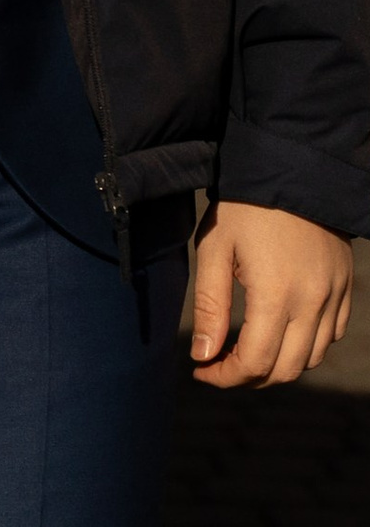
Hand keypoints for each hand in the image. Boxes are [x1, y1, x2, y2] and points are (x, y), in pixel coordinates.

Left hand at [189, 200, 354, 385]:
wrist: (292, 170)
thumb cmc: (243, 207)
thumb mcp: (215, 248)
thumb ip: (210, 306)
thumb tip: (203, 355)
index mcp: (276, 295)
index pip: (255, 362)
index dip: (226, 376)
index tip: (201, 370)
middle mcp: (313, 304)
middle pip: (285, 370)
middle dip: (249, 377)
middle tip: (218, 365)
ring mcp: (334, 298)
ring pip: (311, 358)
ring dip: (278, 365)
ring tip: (244, 351)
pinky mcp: (345, 289)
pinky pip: (330, 336)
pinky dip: (304, 346)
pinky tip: (278, 331)